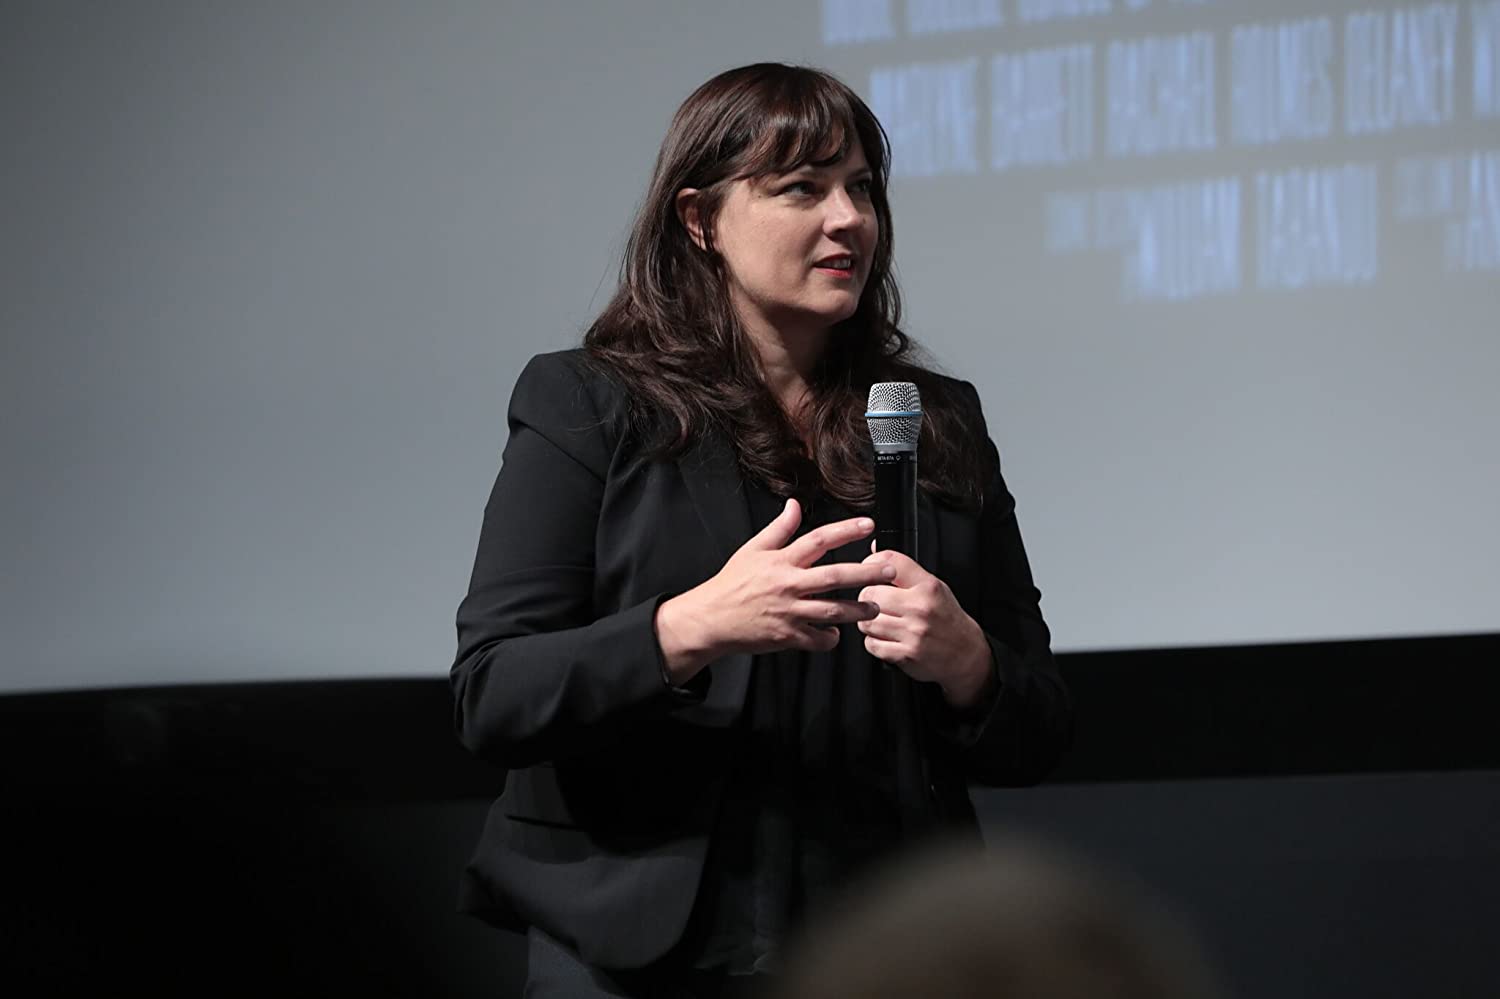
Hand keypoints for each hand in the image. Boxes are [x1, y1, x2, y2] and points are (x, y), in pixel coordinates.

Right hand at [655, 499, 895, 682]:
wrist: (710, 618)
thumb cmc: (731, 583)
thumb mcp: (752, 550)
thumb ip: (779, 529)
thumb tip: (795, 505)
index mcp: (781, 560)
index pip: (818, 540)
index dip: (845, 531)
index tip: (868, 525)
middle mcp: (788, 584)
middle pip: (833, 576)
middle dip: (865, 573)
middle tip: (889, 570)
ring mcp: (788, 612)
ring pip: (831, 611)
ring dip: (857, 610)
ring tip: (875, 608)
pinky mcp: (786, 636)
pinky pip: (816, 639)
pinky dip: (830, 638)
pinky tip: (836, 634)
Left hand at [856, 548, 994, 707]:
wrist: (966, 653)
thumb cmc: (947, 619)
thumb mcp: (934, 588)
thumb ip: (905, 571)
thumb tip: (874, 552)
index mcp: (928, 587)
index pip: (891, 563)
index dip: (872, 564)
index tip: (868, 572)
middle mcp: (920, 608)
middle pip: (870, 593)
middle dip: (867, 599)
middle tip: (875, 603)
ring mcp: (913, 632)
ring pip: (867, 621)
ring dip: (869, 623)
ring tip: (881, 622)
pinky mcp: (906, 654)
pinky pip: (872, 644)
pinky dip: (874, 642)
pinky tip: (886, 639)